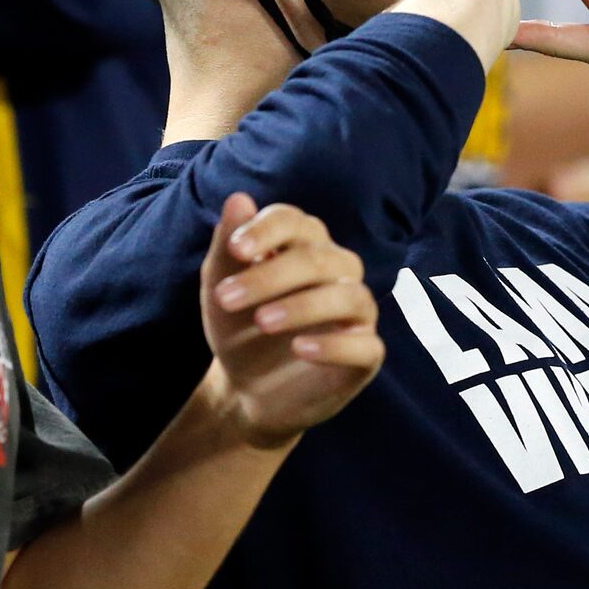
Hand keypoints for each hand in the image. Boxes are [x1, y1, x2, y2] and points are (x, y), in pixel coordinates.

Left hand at [198, 195, 382, 445]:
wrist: (246, 390)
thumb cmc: (238, 329)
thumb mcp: (221, 289)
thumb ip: (228, 247)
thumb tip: (239, 198)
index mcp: (305, 247)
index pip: (296, 222)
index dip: (267, 229)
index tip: (235, 249)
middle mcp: (339, 273)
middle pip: (320, 258)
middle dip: (271, 276)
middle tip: (226, 297)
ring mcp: (357, 314)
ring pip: (350, 296)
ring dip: (303, 305)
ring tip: (261, 322)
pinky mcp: (366, 355)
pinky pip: (365, 345)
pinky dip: (334, 345)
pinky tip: (299, 348)